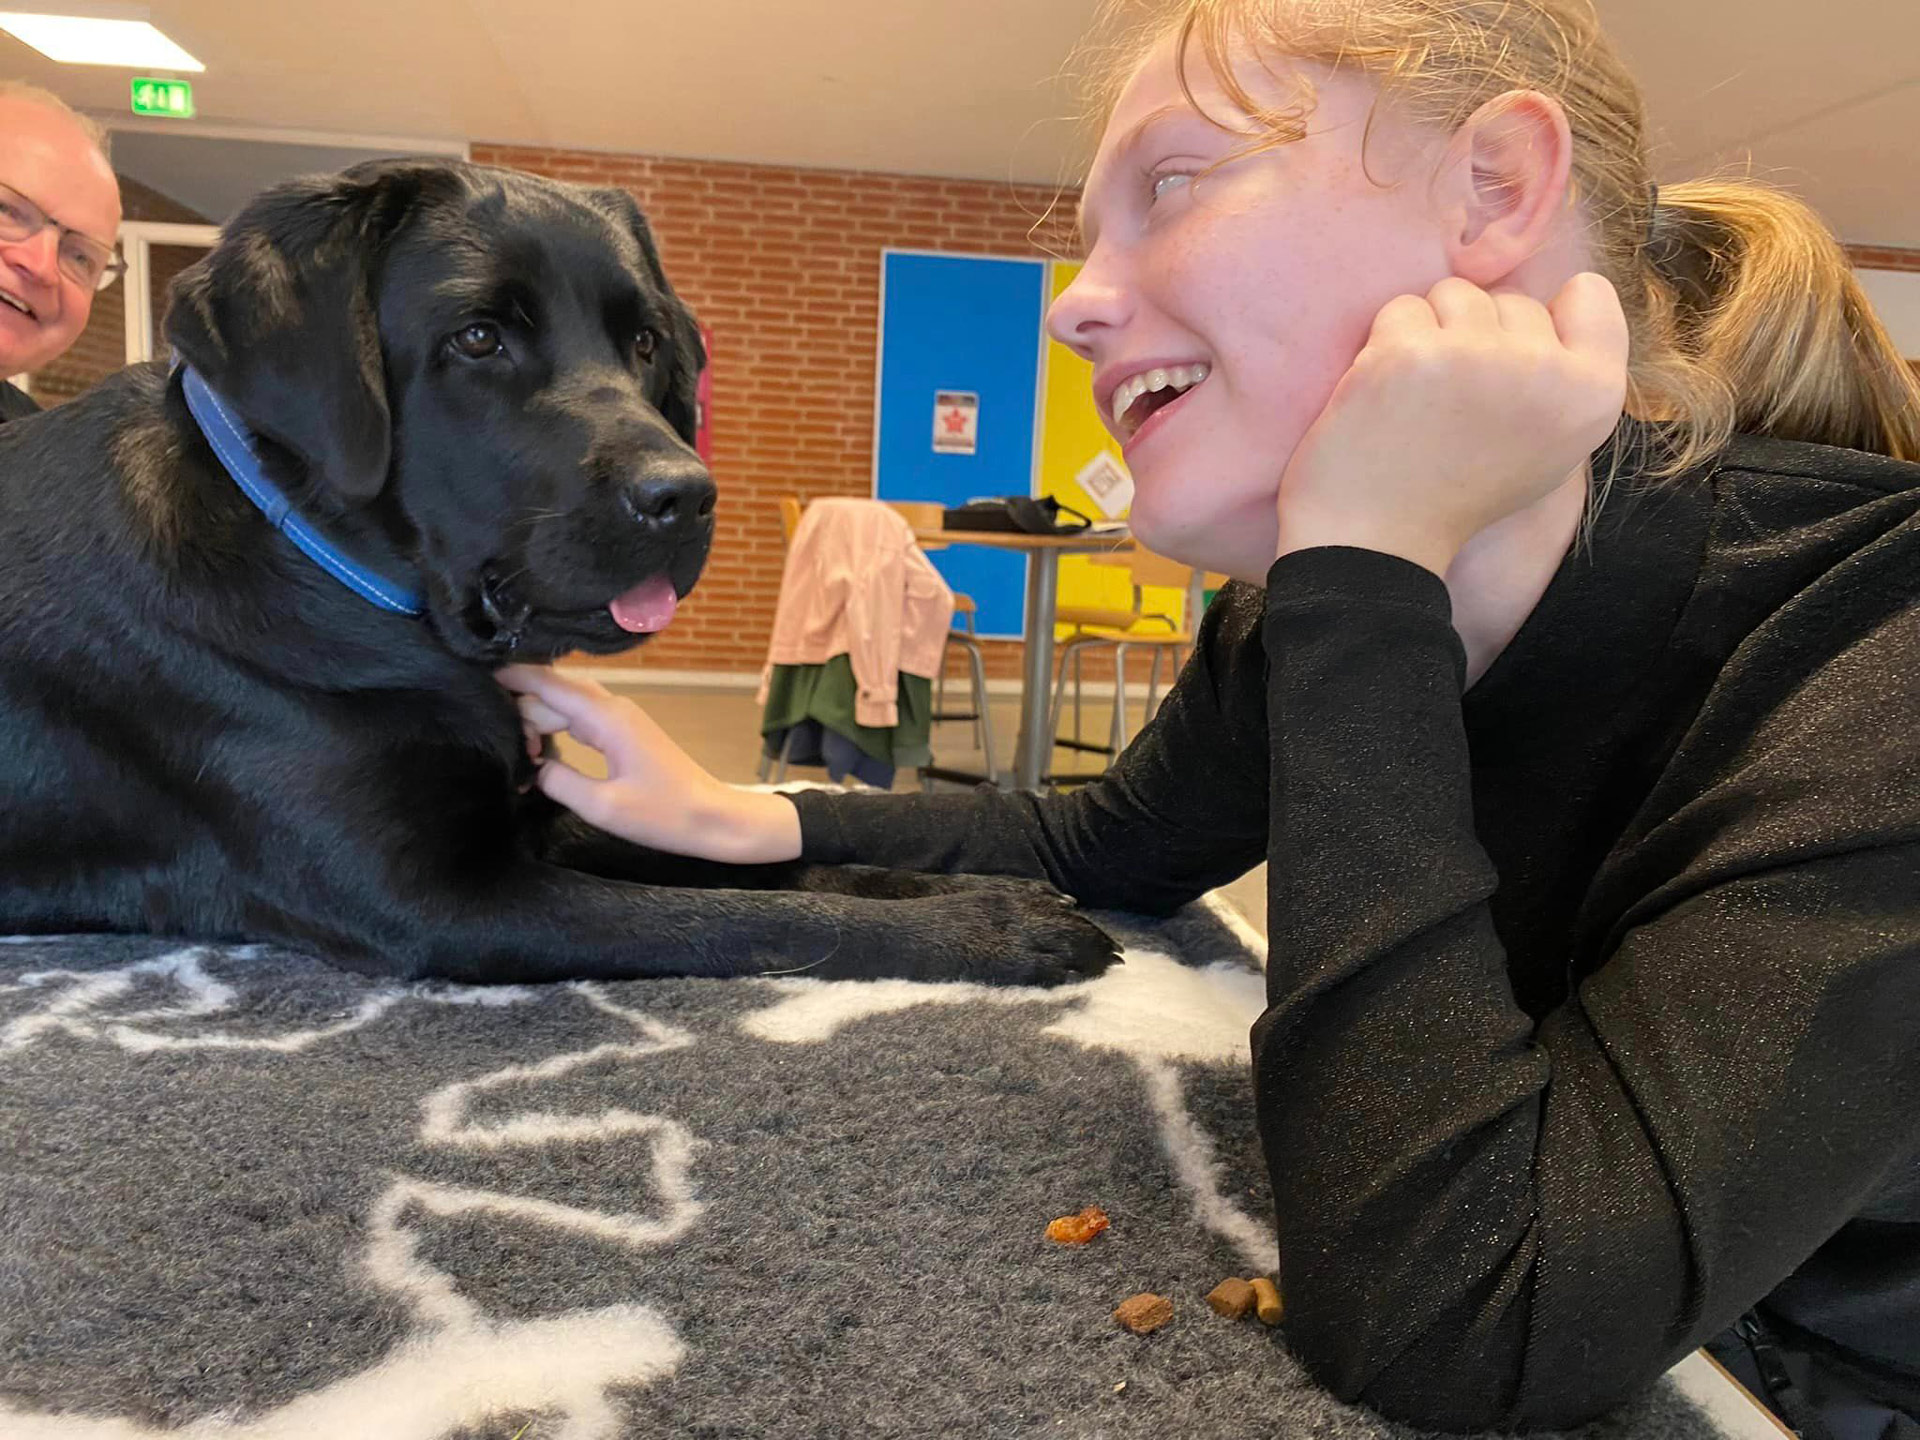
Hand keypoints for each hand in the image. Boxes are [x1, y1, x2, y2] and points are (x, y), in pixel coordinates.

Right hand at [496, 665, 802, 864]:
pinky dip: (556, 728)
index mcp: (605, 717)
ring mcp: (620, 718)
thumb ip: (557, 781)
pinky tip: (539, 749)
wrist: (714, 818)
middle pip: (552, 691)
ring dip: (536, 719)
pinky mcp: (624, 732)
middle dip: (518, 707)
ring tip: (513, 750)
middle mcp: (612, 707)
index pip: (547, 682)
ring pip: (565, 704)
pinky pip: (580, 718)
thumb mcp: (601, 806)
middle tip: (494, 743)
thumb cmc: (663, 814)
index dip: (510, 676)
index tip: (473, 677)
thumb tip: (528, 766)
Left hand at [1275, 273, 1629, 575]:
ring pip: (1454, 295)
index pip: (1590, 295)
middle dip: (1478, 334)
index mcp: (1593, 395)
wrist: (1379, 540)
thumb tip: (1564, 296)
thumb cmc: (1460, 494)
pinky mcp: (1410, 352)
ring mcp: (1476, 356)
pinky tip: (1385, 396)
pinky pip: (1402, 310)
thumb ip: (1566, 375)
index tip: (1512, 361)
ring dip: (1430, 333)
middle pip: (1510, 298)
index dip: (1545, 318)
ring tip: (1420, 396)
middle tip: (1455, 403)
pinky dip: (1385, 345)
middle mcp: (1544, 370)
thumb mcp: (1551, 446)